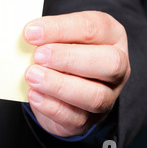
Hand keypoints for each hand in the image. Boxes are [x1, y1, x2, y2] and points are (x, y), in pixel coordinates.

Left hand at [22, 11, 129, 136]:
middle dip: (69, 58)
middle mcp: (117, 67)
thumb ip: (46, 34)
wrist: (58, 88)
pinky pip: (76, 118)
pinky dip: (52, 106)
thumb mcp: (57, 36)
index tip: (31, 32)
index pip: (93, 27)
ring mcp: (108, 96)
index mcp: (111, 35)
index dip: (60, 29)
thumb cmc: (59, 53)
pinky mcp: (90, 120)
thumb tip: (29, 34)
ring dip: (59, 85)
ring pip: (95, 95)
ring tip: (32, 76)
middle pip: (109, 62)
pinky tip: (34, 94)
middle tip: (38, 56)